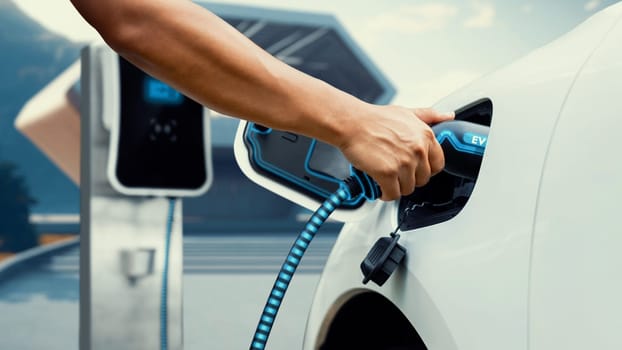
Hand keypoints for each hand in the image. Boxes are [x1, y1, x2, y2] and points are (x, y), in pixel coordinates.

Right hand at [338, 105, 453, 200]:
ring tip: (385, 177)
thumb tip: (448, 116)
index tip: (416, 169)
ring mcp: (404, 163)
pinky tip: (378, 185)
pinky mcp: (388, 174)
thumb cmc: (374, 119)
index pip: (438, 164)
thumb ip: (429, 116)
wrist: (352, 123)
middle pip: (423, 179)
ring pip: (408, 189)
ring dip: (396, 186)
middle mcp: (418, 150)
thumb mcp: (407, 112)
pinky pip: (392, 194)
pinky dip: (385, 193)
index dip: (425, 169)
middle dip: (409, 178)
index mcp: (425, 136)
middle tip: (396, 172)